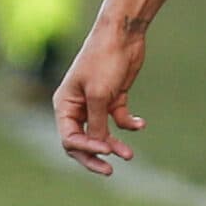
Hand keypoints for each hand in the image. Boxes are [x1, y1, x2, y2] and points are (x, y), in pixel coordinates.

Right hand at [54, 21, 147, 176]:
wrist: (123, 34)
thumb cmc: (104, 60)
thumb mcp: (99, 96)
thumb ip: (96, 124)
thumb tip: (98, 149)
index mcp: (65, 104)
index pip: (69, 138)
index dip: (85, 149)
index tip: (106, 150)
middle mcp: (78, 106)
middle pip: (82, 141)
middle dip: (94, 157)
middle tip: (109, 171)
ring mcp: (96, 103)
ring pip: (102, 134)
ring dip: (115, 144)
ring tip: (129, 154)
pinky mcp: (114, 97)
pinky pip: (119, 119)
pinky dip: (129, 124)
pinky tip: (140, 124)